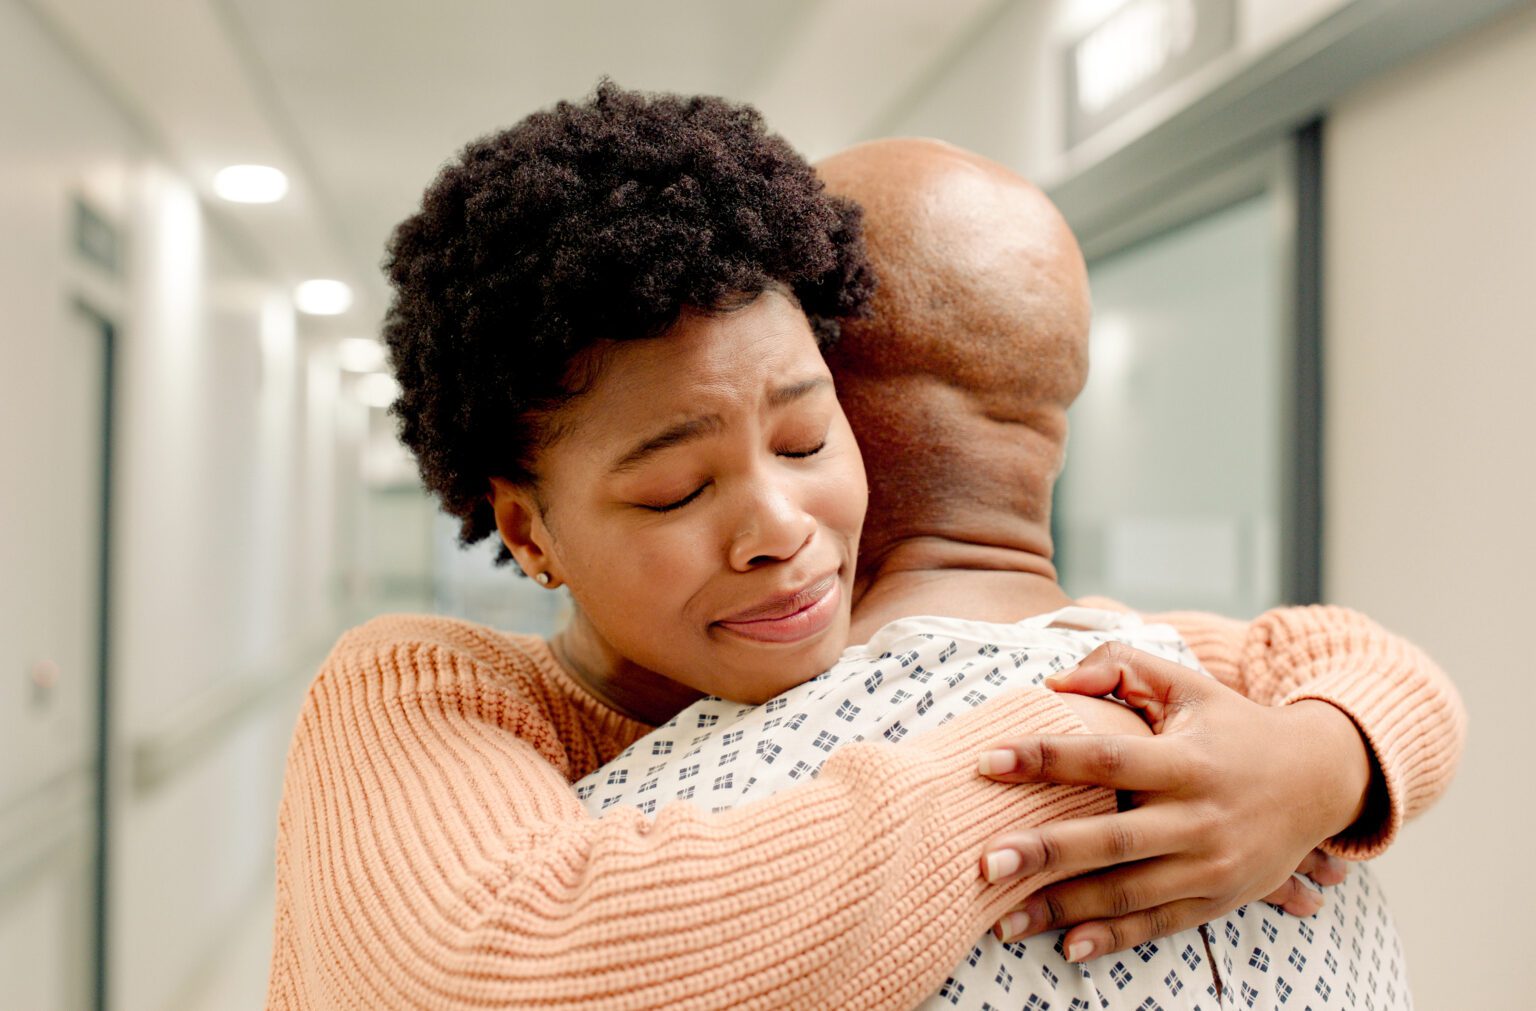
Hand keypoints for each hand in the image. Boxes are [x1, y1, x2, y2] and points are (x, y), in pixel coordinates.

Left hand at [976, 642, 1368, 960]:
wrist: (1321, 780)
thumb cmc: (1235, 726)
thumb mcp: (1186, 685)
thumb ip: (1119, 667)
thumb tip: (1054, 683)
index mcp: (1188, 760)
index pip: (1106, 758)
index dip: (1045, 758)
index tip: (987, 760)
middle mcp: (1199, 817)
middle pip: (1111, 838)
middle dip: (1044, 851)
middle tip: (983, 861)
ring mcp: (1210, 866)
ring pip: (1126, 893)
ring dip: (1061, 909)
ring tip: (1000, 918)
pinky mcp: (1216, 900)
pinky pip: (1157, 925)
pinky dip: (1112, 939)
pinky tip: (1067, 945)